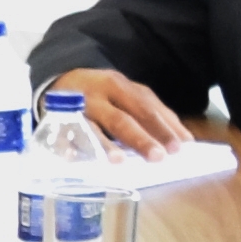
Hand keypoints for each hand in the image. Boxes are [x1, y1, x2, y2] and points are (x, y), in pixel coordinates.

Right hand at [51, 67, 187, 153]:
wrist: (58, 80)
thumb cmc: (103, 95)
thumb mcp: (127, 95)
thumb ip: (153, 113)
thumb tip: (185, 139)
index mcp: (119, 86)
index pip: (145, 107)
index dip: (163, 126)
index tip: (181, 146)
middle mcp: (98, 95)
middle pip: (122, 118)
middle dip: (140, 138)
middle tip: (158, 157)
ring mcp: (75, 108)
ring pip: (92, 127)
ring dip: (105, 145)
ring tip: (119, 161)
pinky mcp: (56, 120)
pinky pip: (61, 135)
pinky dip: (67, 147)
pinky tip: (73, 158)